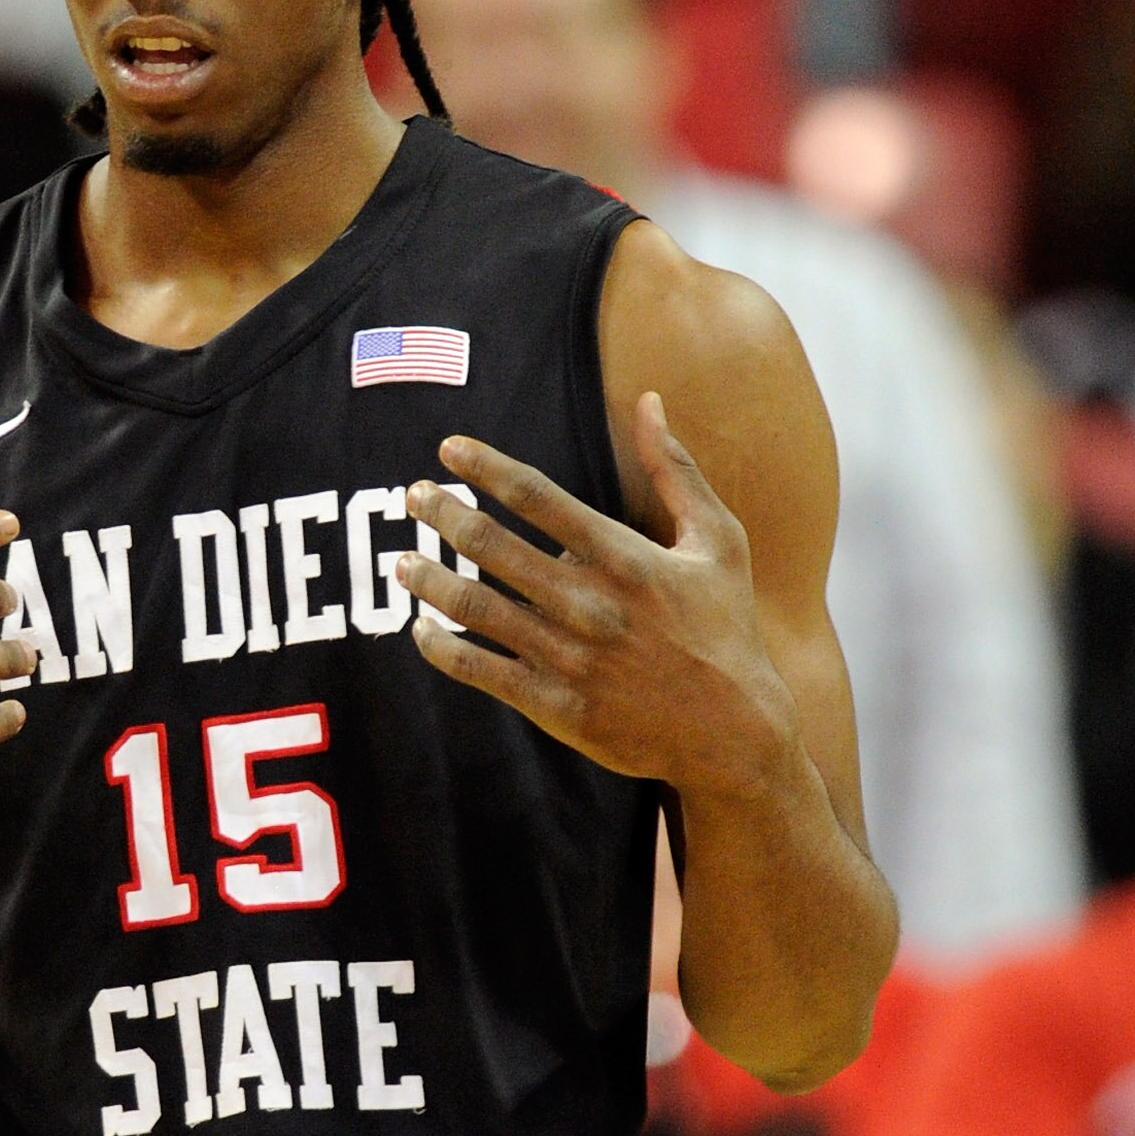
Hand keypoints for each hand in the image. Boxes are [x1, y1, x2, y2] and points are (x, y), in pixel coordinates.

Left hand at [399, 391, 799, 799]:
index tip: (448, 448)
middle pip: (490, 544)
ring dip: (426, 577)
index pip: (535, 495)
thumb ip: (677, 469)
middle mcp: (587, 603)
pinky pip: (478, 669)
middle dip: (441, 513)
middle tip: (413, 496)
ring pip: (473, 606)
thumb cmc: (726, 628)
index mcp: (623, 556)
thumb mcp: (718, 541)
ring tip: (402, 562)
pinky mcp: (553, 704)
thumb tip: (649, 400)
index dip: (484, 466)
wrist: (732, 734)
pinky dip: (439, 646)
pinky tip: (420, 628)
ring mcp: (566, 656)